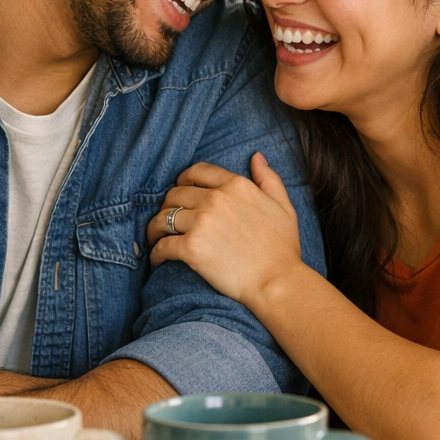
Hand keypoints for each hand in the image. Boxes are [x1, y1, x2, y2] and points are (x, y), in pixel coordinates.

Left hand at [146, 153, 303, 305]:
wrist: (277, 281)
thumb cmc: (283, 248)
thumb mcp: (284, 206)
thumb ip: (269, 179)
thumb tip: (256, 157)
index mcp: (236, 185)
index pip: (198, 171)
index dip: (184, 179)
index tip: (181, 191)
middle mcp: (216, 199)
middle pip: (176, 193)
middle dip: (168, 205)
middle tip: (168, 219)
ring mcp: (201, 222)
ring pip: (163, 217)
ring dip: (156, 228)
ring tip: (156, 237)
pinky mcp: (191, 247)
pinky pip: (162, 245)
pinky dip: (156, 252)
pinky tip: (158, 259)